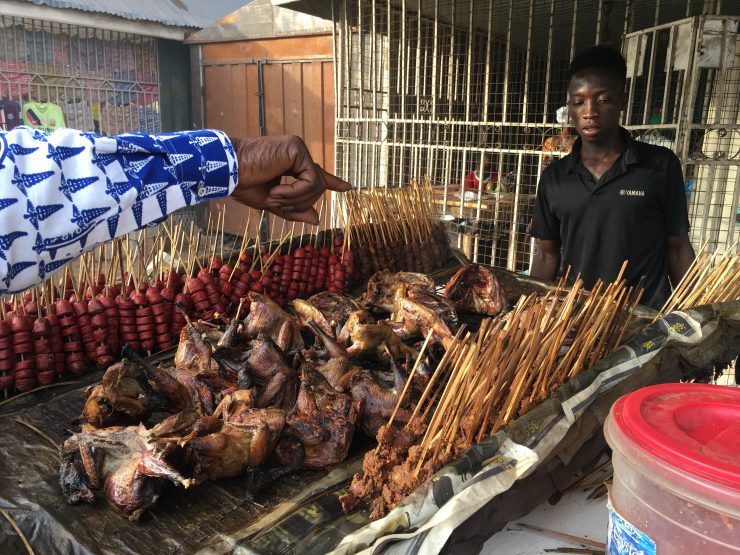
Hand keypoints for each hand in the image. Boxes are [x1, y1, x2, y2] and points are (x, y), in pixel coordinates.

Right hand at [229, 135, 351, 223]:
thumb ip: (294, 210)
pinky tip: (276, 189)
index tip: (348, 188)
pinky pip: (311, 181)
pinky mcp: (297, 148)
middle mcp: (297, 153)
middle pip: (316, 187)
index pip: (316, 176)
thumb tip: (317, 220)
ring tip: (273, 195)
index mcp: (291, 163)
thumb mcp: (273, 203)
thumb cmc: (243, 185)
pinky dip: (295, 193)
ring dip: (295, 199)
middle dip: (298, 203)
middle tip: (274, 201)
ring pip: (316, 186)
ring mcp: (298, 148)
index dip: (334, 183)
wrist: (227, 172)